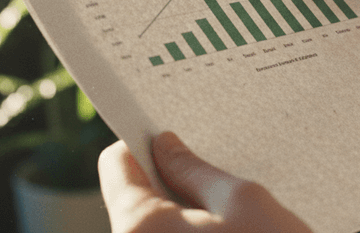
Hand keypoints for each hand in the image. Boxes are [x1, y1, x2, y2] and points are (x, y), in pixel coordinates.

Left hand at [98, 132, 312, 232]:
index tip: (168, 135)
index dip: (142, 142)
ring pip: (154, 228)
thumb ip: (195, 169)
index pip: (116, 165)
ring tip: (231, 219)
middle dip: (169, 183)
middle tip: (213, 179)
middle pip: (134, 199)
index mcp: (140, 227)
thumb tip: (165, 146)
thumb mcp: (242, 201)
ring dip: (185, 217)